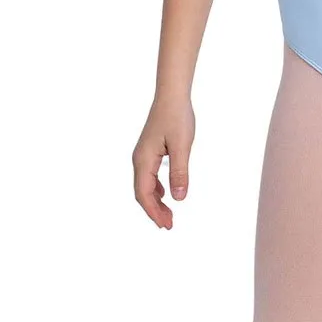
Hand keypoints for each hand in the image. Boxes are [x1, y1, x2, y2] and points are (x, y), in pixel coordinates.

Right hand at [132, 95, 195, 228]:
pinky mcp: (150, 151)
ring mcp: (143, 155)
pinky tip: (165, 194)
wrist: (172, 96)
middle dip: (154, 211)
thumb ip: (179, 172)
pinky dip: (156, 190)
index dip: (154, 212)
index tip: (166, 225)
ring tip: (168, 215)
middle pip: (142, 193)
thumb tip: (179, 199)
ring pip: (145, 186)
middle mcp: (139, 159)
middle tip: (169, 226)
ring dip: (155, 202)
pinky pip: (149, 176)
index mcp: (143, 160)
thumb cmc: (177, 117)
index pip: (144, 194)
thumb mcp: (182, 146)